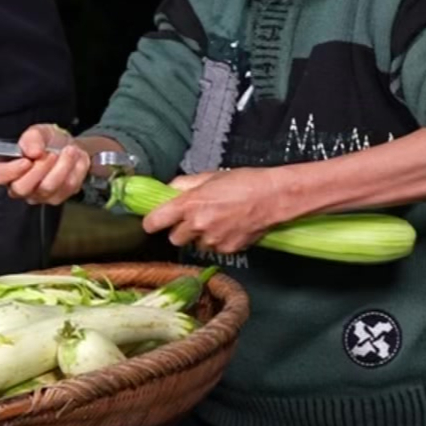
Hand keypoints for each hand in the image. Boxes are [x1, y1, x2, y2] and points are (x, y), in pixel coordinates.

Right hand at [0, 124, 92, 204]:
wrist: (70, 147)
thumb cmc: (49, 142)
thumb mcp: (39, 132)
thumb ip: (32, 138)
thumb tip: (32, 151)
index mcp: (9, 169)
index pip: (0, 176)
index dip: (12, 170)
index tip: (27, 160)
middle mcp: (21, 187)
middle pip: (22, 188)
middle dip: (40, 168)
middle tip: (51, 154)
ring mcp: (39, 195)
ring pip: (48, 188)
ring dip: (62, 166)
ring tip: (69, 150)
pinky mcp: (58, 197)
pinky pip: (67, 187)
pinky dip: (75, 169)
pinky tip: (74, 159)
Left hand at [142, 168, 288, 253]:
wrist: (274, 197)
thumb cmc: (246, 182)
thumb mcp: (211, 176)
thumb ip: (185, 184)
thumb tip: (168, 190)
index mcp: (189, 204)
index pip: (155, 221)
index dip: (151, 222)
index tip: (153, 222)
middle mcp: (198, 225)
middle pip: (174, 238)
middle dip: (180, 230)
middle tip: (193, 219)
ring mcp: (213, 240)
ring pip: (195, 245)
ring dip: (200, 236)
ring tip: (217, 221)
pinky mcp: (227, 250)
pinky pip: (214, 249)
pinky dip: (218, 241)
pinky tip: (230, 228)